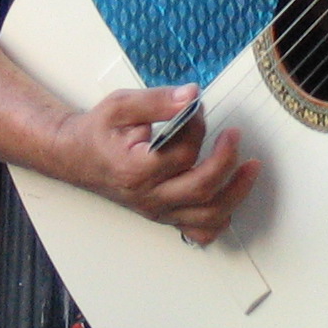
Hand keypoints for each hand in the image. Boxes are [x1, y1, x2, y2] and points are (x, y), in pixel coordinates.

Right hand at [46, 84, 258, 245]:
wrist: (77, 156)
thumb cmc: (100, 131)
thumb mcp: (121, 105)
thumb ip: (157, 100)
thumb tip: (192, 96)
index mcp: (136, 170)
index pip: (184, 152)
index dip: (198, 126)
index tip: (197, 107)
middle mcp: (149, 196)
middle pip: (203, 188)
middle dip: (227, 160)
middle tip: (235, 134)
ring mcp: (158, 210)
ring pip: (208, 215)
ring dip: (236, 192)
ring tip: (250, 168)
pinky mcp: (164, 215)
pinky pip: (198, 231)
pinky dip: (219, 221)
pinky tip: (229, 199)